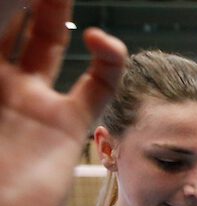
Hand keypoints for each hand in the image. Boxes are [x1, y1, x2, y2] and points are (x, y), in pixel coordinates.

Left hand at [0, 1, 125, 205]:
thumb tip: (8, 13)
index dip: (7, 2)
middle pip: (13, 22)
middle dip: (28, 0)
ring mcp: (32, 101)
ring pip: (49, 39)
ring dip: (57, 8)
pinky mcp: (67, 126)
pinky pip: (97, 86)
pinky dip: (110, 61)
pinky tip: (104, 42)